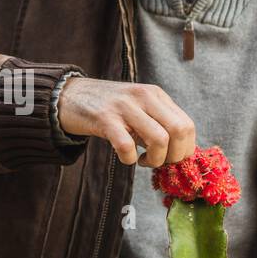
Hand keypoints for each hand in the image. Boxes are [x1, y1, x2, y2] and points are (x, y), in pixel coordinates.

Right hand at [57, 77, 195, 166]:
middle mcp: (144, 97)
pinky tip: (126, 157)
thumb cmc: (107, 108)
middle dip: (174, 156)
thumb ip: (157, 122)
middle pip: (180, 131)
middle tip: (160, 162)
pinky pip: (127, 146)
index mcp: (156, 95)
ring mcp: (124, 107)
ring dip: (155, 160)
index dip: (185, 149)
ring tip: (143, 160)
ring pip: (159, 139)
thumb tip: (179, 152)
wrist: (69, 96)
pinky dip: (129, 159)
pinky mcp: (104, 119)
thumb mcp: (138, 107)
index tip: (172, 158)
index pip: (187, 124)